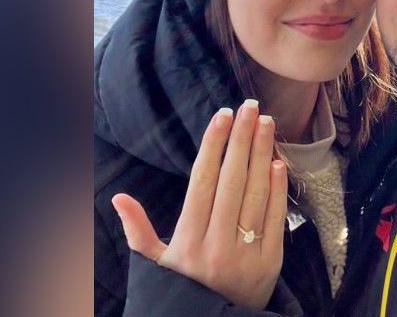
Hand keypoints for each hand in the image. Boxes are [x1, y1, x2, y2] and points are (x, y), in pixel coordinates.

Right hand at [111, 99, 288, 308]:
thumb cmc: (184, 288)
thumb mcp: (155, 264)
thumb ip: (138, 230)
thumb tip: (118, 197)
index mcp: (187, 241)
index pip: (202, 182)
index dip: (213, 146)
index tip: (222, 116)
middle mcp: (215, 245)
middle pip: (231, 182)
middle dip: (241, 140)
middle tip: (250, 108)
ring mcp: (245, 254)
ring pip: (255, 195)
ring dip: (262, 155)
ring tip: (266, 123)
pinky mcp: (271, 264)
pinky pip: (275, 220)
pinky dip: (277, 189)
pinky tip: (278, 162)